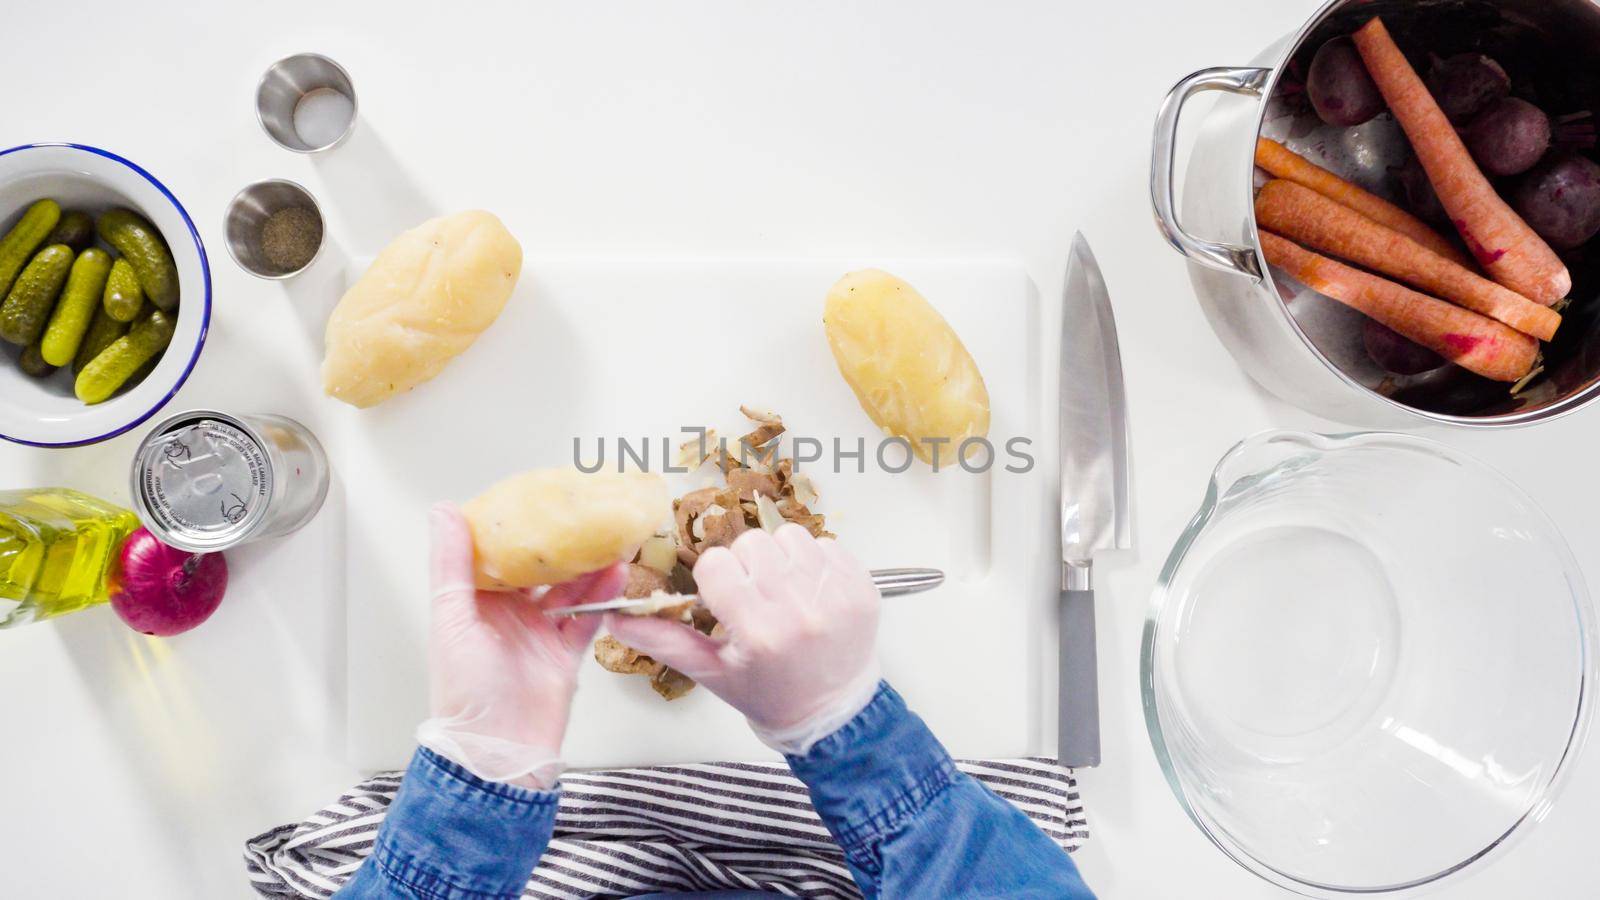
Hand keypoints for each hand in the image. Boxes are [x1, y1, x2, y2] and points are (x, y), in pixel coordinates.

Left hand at [420, 502, 625, 788]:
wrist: (499, 752)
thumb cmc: (466, 694)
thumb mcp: (453, 620)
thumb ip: (451, 566)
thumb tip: (444, 511)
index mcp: (473, 605)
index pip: (493, 555)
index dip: (513, 527)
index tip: (533, 495)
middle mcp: (506, 616)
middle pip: (537, 570)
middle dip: (560, 544)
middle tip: (583, 513)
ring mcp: (537, 634)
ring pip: (567, 590)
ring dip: (588, 567)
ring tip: (609, 540)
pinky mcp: (564, 654)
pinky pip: (587, 618)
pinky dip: (602, 598)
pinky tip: (617, 576)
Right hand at [604, 524, 881, 753]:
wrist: (832, 714)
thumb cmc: (768, 693)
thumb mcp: (711, 672)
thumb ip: (662, 640)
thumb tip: (614, 616)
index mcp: (760, 632)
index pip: (716, 565)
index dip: (715, 581)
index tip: (724, 602)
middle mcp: (801, 610)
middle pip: (751, 545)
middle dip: (745, 568)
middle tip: (754, 599)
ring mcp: (837, 596)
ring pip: (788, 536)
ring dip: (779, 559)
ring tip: (782, 593)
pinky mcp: (863, 587)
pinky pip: (826, 545)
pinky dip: (813, 563)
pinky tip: (809, 594)